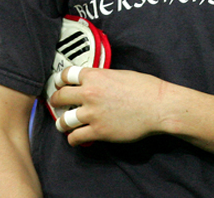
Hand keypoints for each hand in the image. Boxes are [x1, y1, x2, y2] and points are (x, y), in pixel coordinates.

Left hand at [49, 66, 166, 146]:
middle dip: (55, 101)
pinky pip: (75, 137)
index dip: (59, 80)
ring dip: (62, 123)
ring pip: (64, 120)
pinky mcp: (98, 131)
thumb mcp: (120, 74)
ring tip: (63, 124)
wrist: (158, 106)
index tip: (58, 84)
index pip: (66, 75)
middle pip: (59, 97)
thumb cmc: (145, 88)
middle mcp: (90, 93)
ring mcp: (92, 113)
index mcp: (95, 76)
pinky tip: (76, 138)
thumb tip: (96, 81)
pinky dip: (73, 139)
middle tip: (57, 103)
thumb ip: (103, 77)